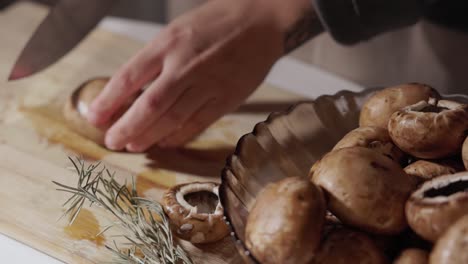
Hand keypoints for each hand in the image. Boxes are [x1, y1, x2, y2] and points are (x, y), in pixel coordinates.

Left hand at [87, 0, 316, 151]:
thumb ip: (158, 58)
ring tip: (133, 146)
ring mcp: (208, 84)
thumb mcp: (179, 30)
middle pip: (149, 105)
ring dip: (149, 136)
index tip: (95, 117)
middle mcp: (186, 65)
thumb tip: (132, 90)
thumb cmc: (217, 23)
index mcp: (169, 43)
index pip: (129, 77)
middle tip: (112, 141)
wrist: (261, 22)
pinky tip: (164, 143)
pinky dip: (178, 136)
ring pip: (172, 119)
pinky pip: (198, 123)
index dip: (108, 101)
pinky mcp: (227, 98)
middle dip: (126, 127)